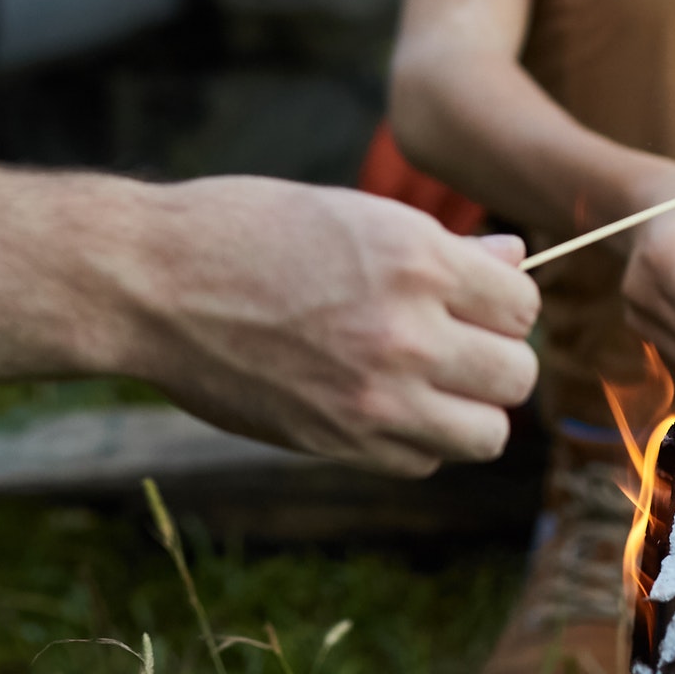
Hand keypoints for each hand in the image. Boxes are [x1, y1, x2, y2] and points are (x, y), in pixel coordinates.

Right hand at [126, 178, 539, 476]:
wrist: (151, 283)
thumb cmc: (244, 231)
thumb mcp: (349, 213)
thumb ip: (440, 249)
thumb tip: (516, 260)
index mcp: (415, 256)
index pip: (523, 304)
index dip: (501, 305)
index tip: (469, 304)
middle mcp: (408, 330)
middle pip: (517, 375)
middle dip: (494, 361)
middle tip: (451, 347)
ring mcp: (376, 394)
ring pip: (488, 433)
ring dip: (467, 411)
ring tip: (426, 386)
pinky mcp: (339, 440)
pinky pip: (424, 460)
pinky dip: (416, 441)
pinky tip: (377, 406)